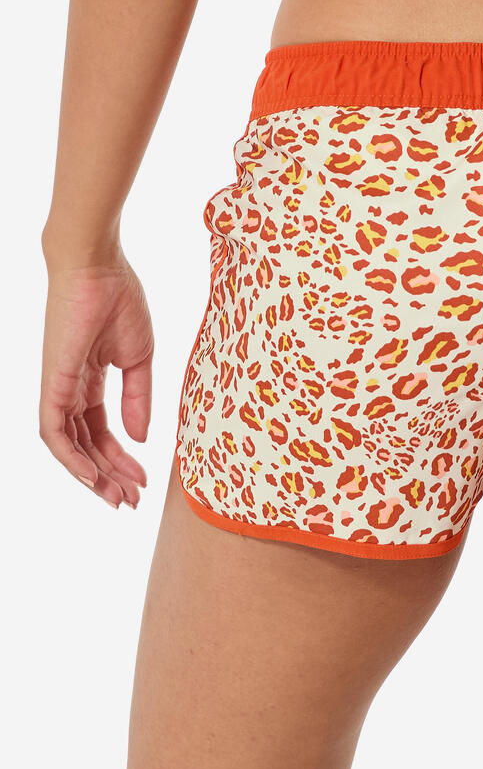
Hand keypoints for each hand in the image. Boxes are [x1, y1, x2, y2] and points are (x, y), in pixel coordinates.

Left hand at [39, 249, 152, 507]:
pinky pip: (54, 431)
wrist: (98, 266)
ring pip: (68, 446)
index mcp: (92, 380)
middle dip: (108, 476)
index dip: (122, 459)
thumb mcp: (140, 357)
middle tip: (129, 502)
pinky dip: (71, 456)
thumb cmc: (120, 299)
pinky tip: (92, 475)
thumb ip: (139, 398)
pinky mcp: (53, 382)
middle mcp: (70, 389)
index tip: (143, 481)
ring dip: (91, 475)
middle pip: (86, 445)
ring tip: (116, 496)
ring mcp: (58, 387)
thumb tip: (142, 438)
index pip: (104, 431)